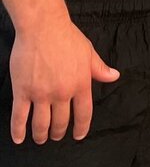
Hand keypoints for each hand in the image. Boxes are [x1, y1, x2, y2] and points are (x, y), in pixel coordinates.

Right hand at [9, 20, 119, 143]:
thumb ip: (99, 68)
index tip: (78, 136)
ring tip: (41, 138)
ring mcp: (41, 94)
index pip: (84, 114)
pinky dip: (18, 130)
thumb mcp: (88, 52)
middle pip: (61, 122)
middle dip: (59, 132)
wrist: (43, 27)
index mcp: (80, 84)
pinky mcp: (22, 91)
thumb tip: (114, 76)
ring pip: (41, 124)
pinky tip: (19, 138)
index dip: (81, 128)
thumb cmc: (67, 37)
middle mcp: (62, 93)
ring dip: (41, 134)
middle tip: (56, 136)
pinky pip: (19, 117)